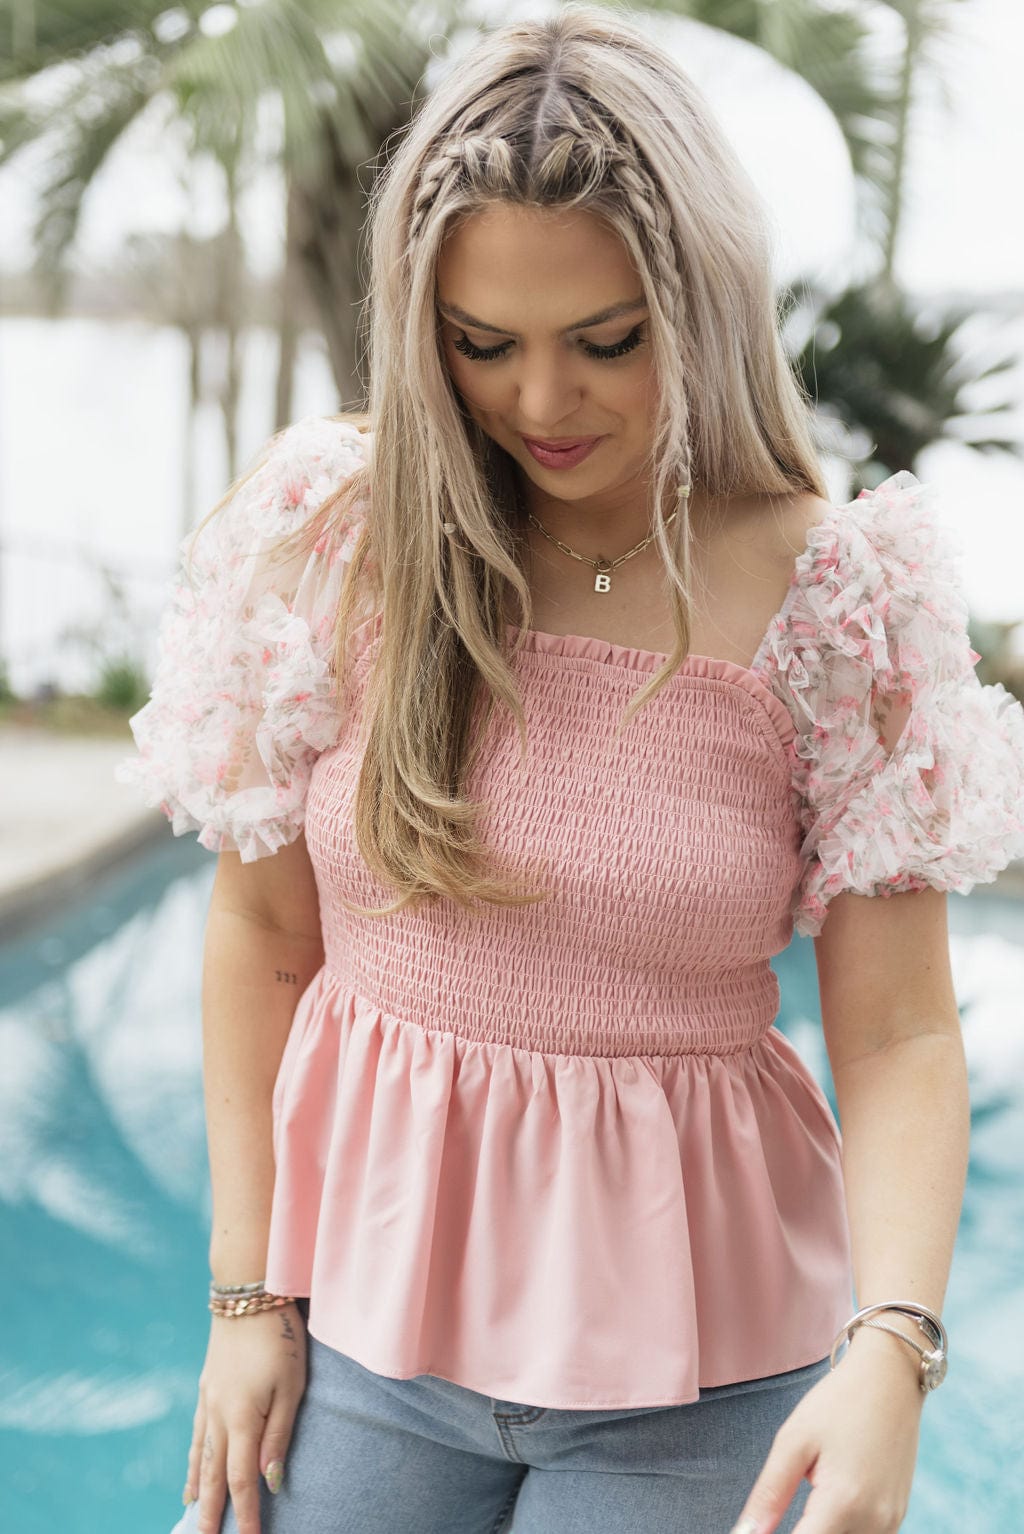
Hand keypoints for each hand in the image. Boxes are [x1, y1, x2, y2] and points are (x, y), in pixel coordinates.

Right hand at [184, 1301, 307, 1533]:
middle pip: (212, 1477)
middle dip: (210, 1515)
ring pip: (199, 1459)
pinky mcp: (206, 1388)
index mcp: (242, 1418)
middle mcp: (219, 1416)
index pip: (241, 1481)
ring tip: (193, 1520)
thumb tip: (269, 1482)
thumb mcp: (291, 1385)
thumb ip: (279, 1435)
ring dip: (197, 1493)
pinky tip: (190, 1477)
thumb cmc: (279, 1338)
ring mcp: (208, 1401)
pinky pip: (195, 1436)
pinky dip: (191, 1463)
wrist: (247, 1292)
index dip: (245, 1516)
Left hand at [728, 1330, 924, 1532]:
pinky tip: (829, 1501)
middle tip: (786, 1498)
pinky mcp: (897, 1516)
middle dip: (800, 1531)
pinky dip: (841, 1527)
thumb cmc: (839, 1402)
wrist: (891, 1377)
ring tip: (809, 1494)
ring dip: (821, 1528)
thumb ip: (769, 1494)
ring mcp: (891, 1521)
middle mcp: (875, 1521)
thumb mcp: (794, 1441)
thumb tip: (745, 1533)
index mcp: (844, 1503)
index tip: (756, 1529)